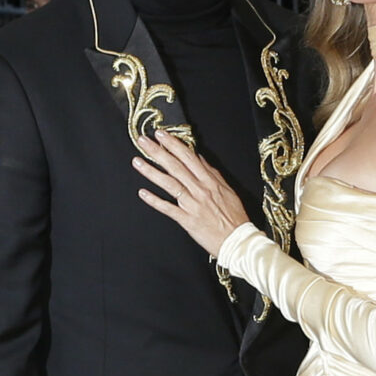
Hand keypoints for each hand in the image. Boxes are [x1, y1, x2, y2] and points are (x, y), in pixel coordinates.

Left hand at [133, 130, 251, 255]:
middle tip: (143, 141)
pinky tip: (143, 193)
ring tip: (137, 161)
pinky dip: (154, 200)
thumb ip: (212, 173)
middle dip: (158, 152)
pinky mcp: (187, 220)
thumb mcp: (228, 190)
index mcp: (210, 181)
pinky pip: (168, 208)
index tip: (161, 135)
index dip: (173, 144)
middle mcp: (200, 190)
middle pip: (175, 167)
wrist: (237, 240)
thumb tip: (199, 158)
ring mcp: (192, 205)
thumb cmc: (234, 217)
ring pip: (169, 184)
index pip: (189, 157)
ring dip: (151, 172)